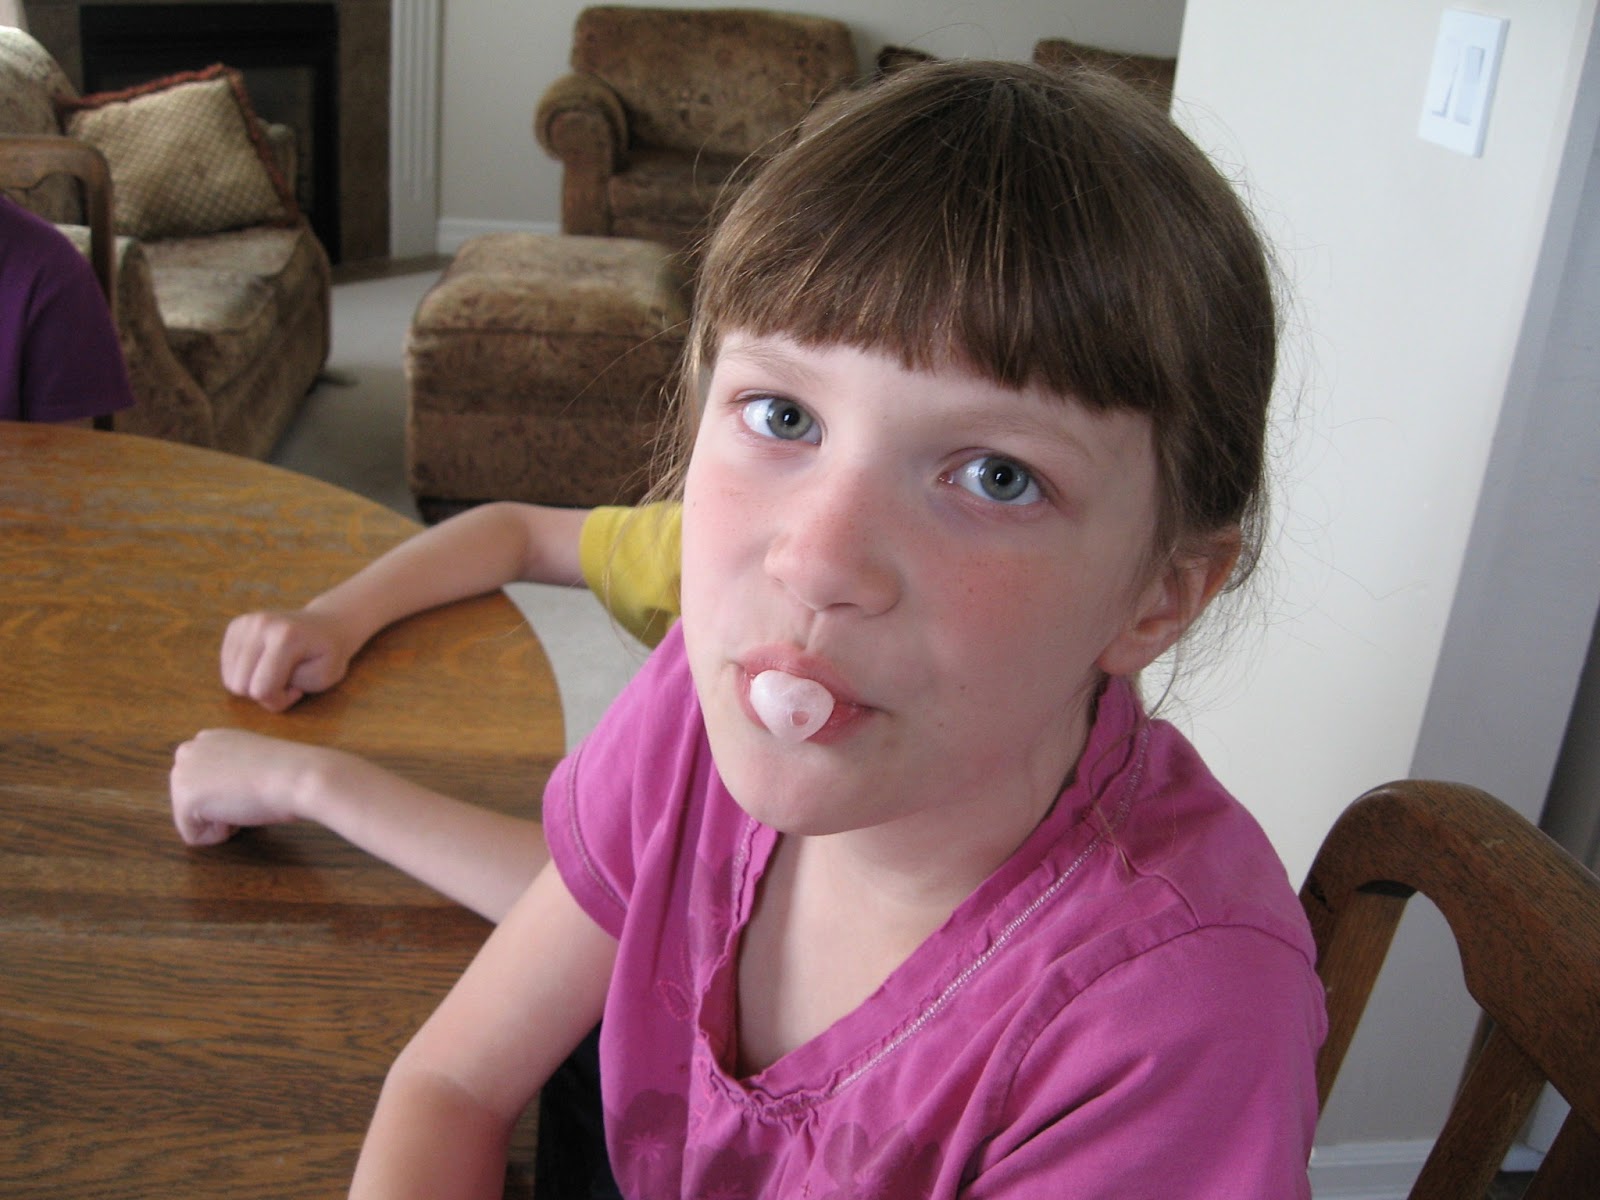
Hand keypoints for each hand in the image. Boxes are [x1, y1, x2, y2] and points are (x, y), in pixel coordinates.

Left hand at [170, 728, 338, 844]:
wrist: (296, 776)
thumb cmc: (289, 770)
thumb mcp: (255, 759)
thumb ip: (233, 768)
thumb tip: (227, 789)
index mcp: (210, 738)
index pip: (204, 781)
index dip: (229, 792)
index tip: (252, 784)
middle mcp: (190, 750)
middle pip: (193, 800)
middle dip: (218, 806)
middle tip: (248, 795)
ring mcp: (183, 773)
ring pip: (192, 818)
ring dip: (218, 820)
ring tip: (244, 803)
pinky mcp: (185, 799)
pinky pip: (194, 835)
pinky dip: (217, 835)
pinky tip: (238, 816)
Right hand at [220, 609, 358, 710]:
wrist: (327, 624)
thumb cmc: (329, 655)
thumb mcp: (324, 678)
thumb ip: (291, 689)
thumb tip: (258, 687)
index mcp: (285, 637)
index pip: (262, 689)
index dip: (279, 700)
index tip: (298, 690)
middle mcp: (259, 625)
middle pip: (240, 686)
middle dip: (264, 693)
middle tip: (288, 681)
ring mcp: (245, 623)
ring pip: (230, 680)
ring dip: (254, 684)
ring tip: (278, 671)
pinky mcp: (235, 627)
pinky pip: (227, 669)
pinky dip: (246, 674)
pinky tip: (266, 664)